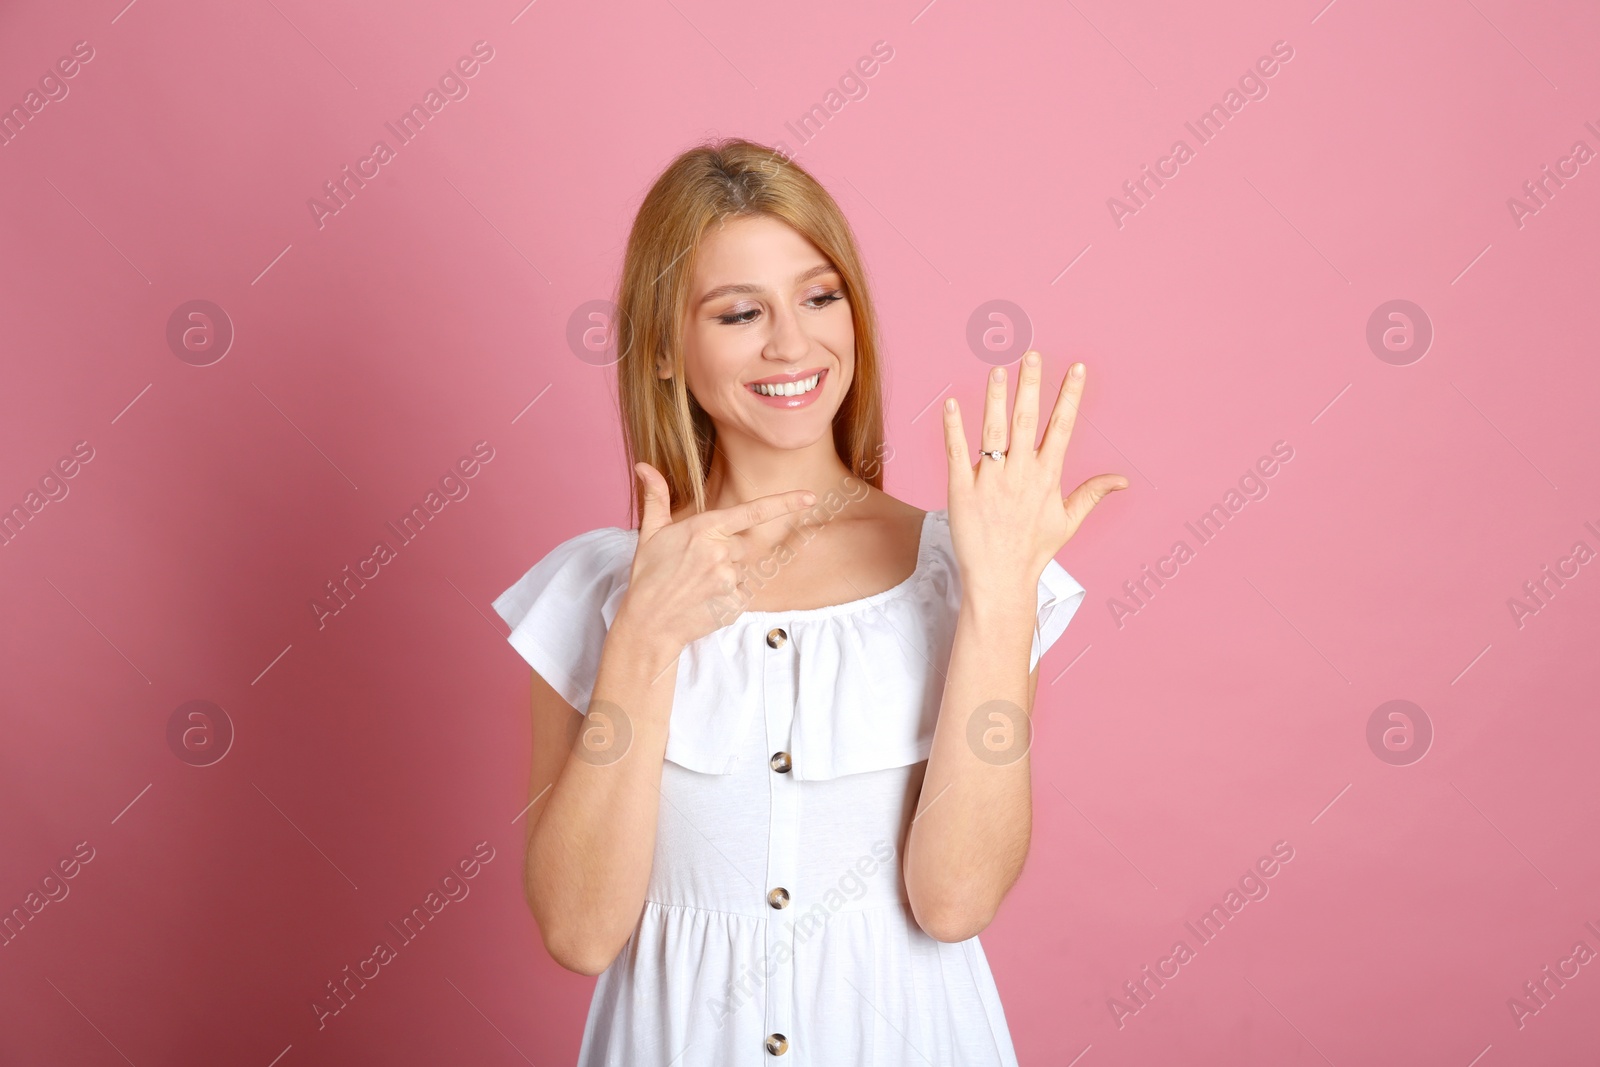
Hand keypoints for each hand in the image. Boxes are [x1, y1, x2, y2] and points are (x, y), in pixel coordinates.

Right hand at [617, 463, 818, 654]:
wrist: (648, 623)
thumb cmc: (648, 576)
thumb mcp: (650, 533)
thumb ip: (656, 497)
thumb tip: (644, 466)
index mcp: (704, 529)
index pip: (753, 512)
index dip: (785, 503)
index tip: (811, 497)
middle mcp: (720, 551)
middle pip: (743, 546)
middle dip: (726, 554)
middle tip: (697, 568)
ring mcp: (728, 579)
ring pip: (741, 571)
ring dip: (725, 577)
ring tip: (698, 587)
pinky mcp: (733, 604)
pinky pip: (741, 594)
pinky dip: (728, 598)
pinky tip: (706, 601)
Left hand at [942, 352, 1126, 600]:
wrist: (1000, 580)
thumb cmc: (1033, 551)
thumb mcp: (1068, 522)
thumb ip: (1092, 494)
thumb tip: (1123, 480)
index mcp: (1047, 477)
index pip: (1062, 427)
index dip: (1070, 396)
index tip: (1077, 367)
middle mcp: (1021, 474)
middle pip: (1026, 421)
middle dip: (1031, 385)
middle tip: (1032, 354)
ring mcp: (990, 482)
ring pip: (993, 432)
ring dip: (995, 399)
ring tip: (997, 370)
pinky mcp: (961, 491)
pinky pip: (957, 454)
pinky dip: (954, 429)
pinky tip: (951, 404)